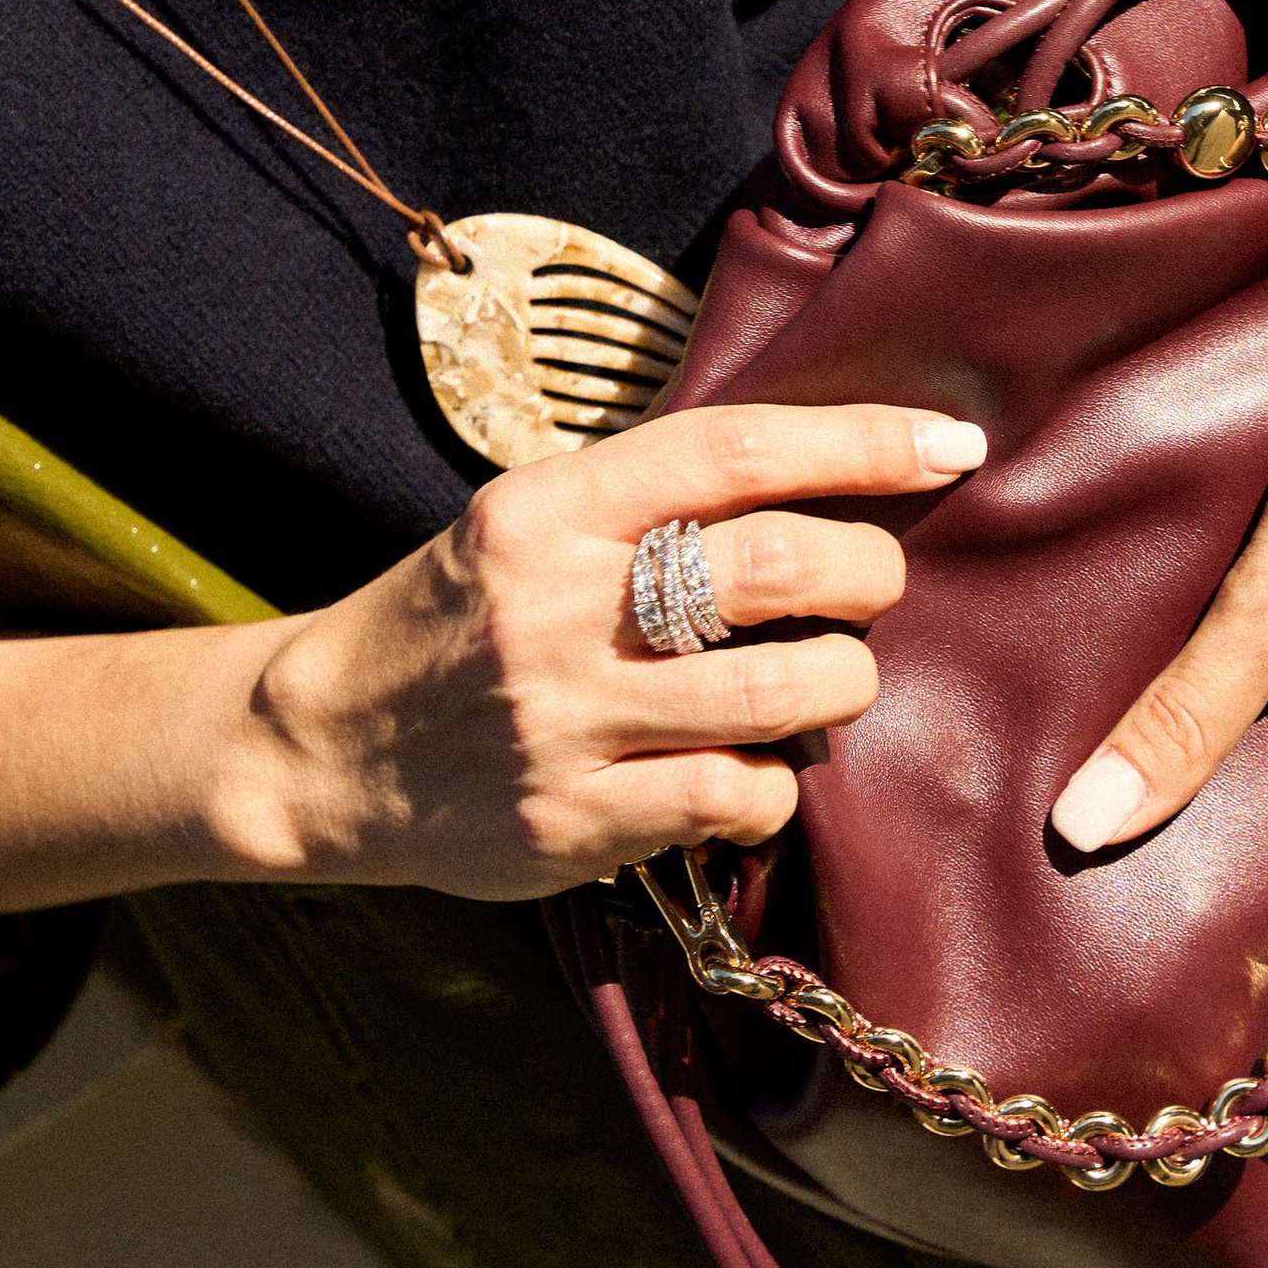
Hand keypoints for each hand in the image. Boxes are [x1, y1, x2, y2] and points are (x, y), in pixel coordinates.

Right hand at [0, 400, 982, 923]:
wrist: (317, 747)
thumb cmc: (450, 618)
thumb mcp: (523, 523)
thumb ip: (645, 498)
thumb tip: (817, 473)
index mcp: (549, 508)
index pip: (735, 451)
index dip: (862, 442)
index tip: (950, 443)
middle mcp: (558, 606)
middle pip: (784, 568)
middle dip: (871, 572)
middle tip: (876, 584)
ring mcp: (564, 721)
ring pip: (783, 694)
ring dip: (840, 684)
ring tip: (828, 680)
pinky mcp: (567, 825)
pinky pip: (734, 799)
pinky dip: (772, 787)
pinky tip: (753, 773)